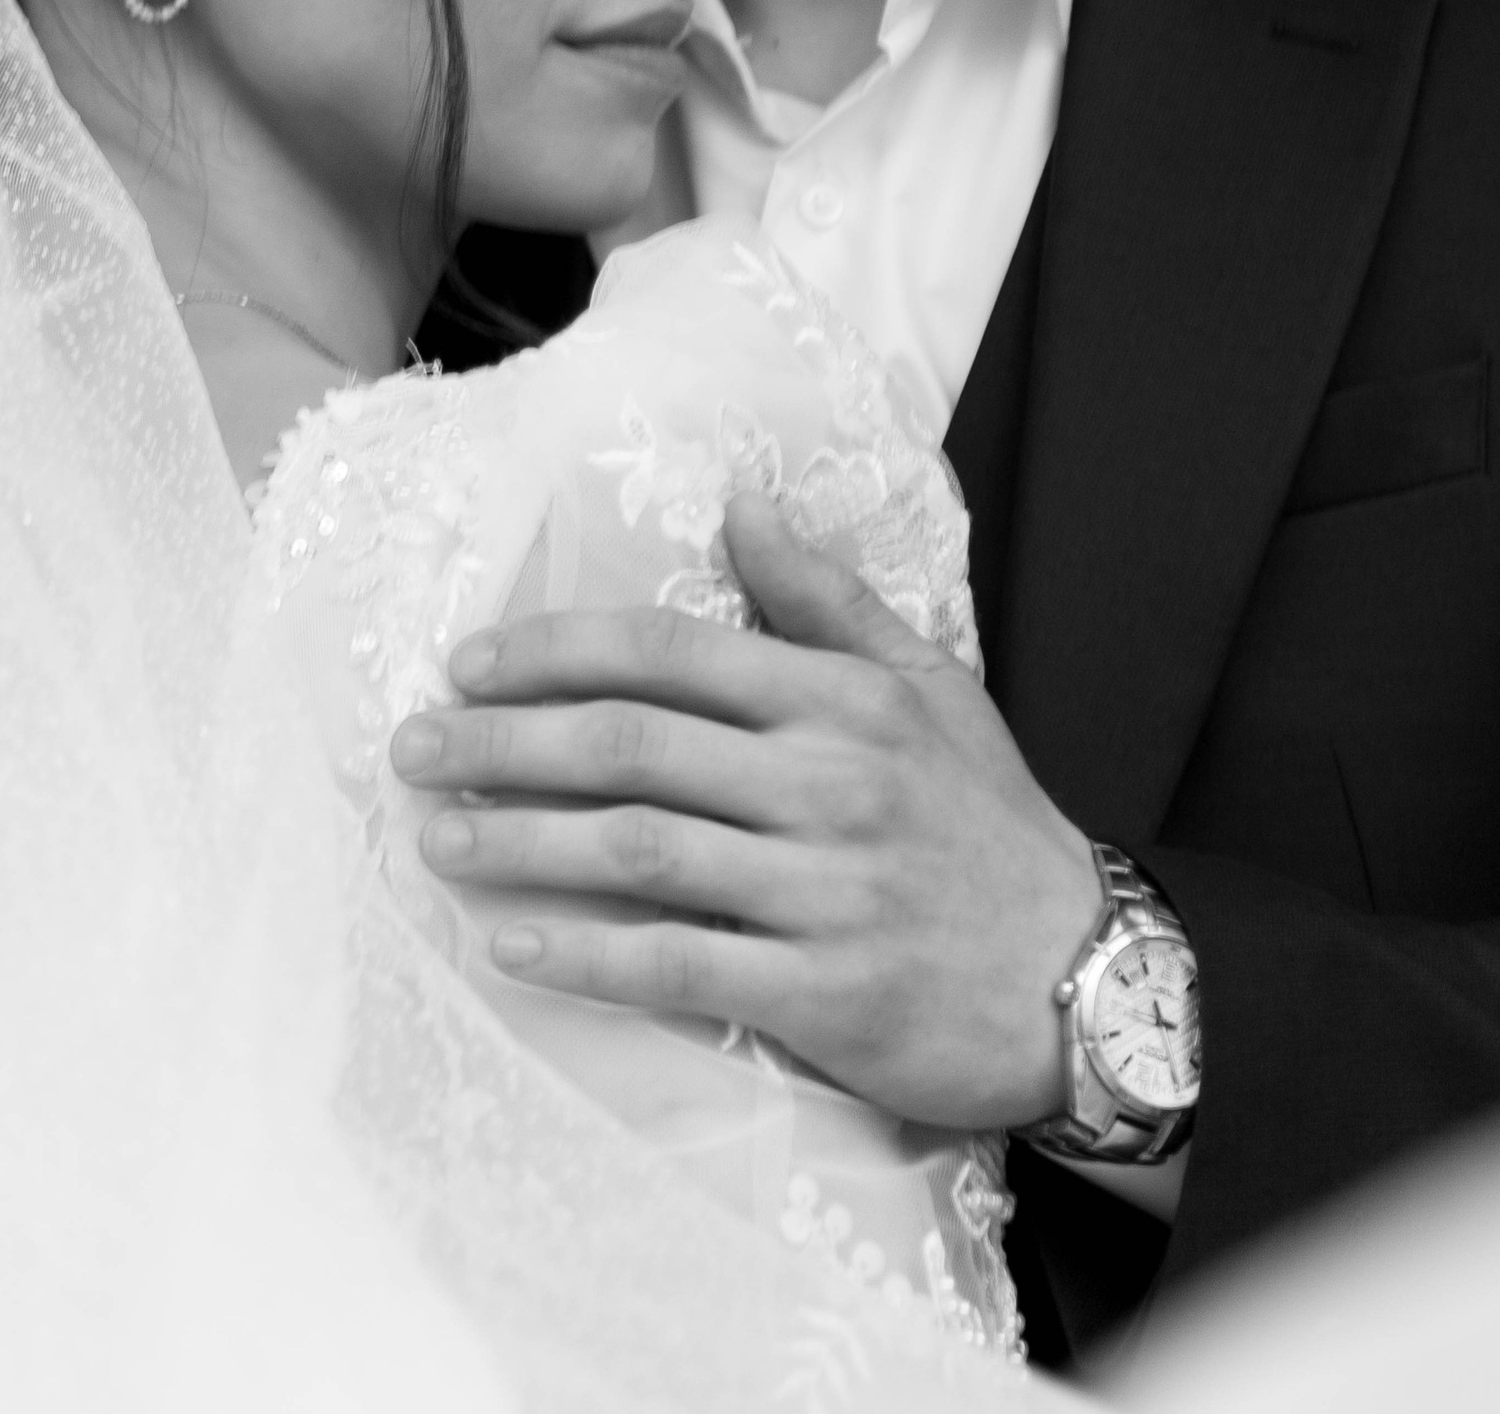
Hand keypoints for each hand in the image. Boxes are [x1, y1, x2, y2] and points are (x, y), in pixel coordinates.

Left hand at [386, 492, 1101, 1128]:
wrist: (1088, 977)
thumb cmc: (989, 825)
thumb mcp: (929, 684)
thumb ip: (826, 597)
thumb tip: (739, 505)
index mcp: (841, 698)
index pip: (668, 652)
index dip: (553, 652)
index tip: (466, 663)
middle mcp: (827, 781)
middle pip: (630, 745)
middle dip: (502, 743)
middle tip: (411, 749)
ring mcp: (824, 890)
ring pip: (638, 850)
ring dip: (521, 843)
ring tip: (437, 838)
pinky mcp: (823, 993)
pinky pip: (678, 966)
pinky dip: (586, 954)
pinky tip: (512, 943)